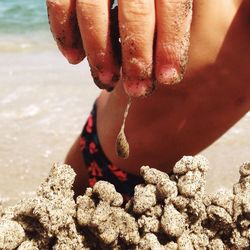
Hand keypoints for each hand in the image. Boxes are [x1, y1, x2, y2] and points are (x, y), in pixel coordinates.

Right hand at [47, 0, 192, 96]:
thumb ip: (176, 19)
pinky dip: (64, 33)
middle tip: (137, 90)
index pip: (172, 8)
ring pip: (92, 11)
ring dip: (99, 54)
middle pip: (135, 13)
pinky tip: (74, 58)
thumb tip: (169, 69)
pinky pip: (59, 3)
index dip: (171, 46)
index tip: (168, 79)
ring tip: (107, 80)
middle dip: (137, 59)